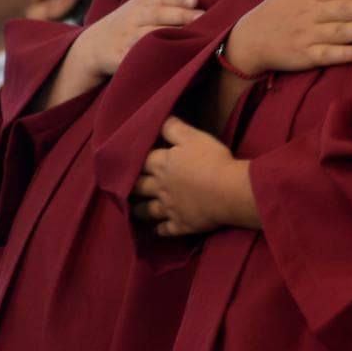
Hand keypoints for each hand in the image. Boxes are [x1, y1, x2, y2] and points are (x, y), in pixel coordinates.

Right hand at [75, 0, 202, 80]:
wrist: (92, 45)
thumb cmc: (127, 22)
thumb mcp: (143, 5)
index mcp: (141, 4)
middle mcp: (134, 18)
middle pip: (157, 14)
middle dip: (180, 15)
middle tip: (203, 17)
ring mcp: (127, 38)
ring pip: (148, 35)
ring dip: (169, 35)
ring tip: (192, 36)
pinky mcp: (122, 57)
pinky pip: (138, 56)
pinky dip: (151, 55)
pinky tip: (170, 57)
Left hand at [132, 117, 253, 236]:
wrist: (227, 191)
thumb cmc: (212, 160)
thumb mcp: (194, 137)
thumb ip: (175, 128)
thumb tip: (160, 120)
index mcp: (163, 164)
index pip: (142, 160)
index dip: (135, 159)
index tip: (129, 160)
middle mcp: (161, 187)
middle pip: (140, 187)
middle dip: (132, 186)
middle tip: (124, 187)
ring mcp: (169, 208)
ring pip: (148, 210)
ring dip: (140, 210)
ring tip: (134, 210)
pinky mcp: (180, 224)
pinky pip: (165, 229)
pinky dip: (159, 230)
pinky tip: (156, 230)